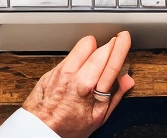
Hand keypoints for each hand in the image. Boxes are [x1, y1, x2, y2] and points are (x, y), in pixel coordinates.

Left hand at [21, 31, 135, 137]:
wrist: (39, 130)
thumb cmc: (67, 128)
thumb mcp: (97, 119)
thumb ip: (115, 96)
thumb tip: (127, 79)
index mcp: (90, 93)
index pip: (111, 64)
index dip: (121, 47)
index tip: (125, 38)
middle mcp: (76, 78)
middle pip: (100, 50)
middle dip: (111, 44)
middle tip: (116, 43)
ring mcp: (63, 71)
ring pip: (85, 44)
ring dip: (94, 47)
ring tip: (96, 58)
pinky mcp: (54, 68)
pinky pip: (71, 52)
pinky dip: (80, 55)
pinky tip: (81, 65)